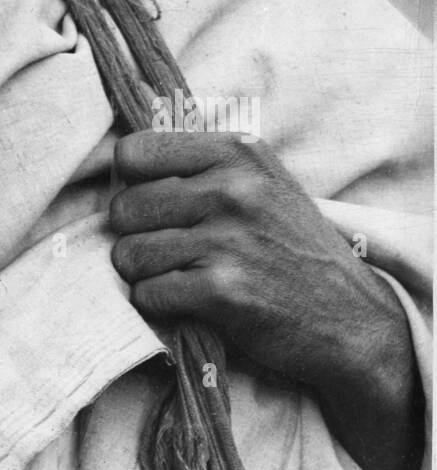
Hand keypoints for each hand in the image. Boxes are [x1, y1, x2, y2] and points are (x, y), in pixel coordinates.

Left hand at [108, 128, 421, 469]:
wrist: (351, 318)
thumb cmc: (290, 245)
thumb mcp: (259, 181)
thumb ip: (199, 163)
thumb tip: (119, 160)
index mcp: (235, 151)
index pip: (132, 152)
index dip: (130, 183)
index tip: (152, 204)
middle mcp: (232, 188)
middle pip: (124, 207)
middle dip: (135, 235)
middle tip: (170, 251)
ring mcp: (228, 239)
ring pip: (128, 253)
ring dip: (145, 274)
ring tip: (181, 276)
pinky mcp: (224, 291)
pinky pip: (146, 294)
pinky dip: (159, 305)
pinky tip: (189, 303)